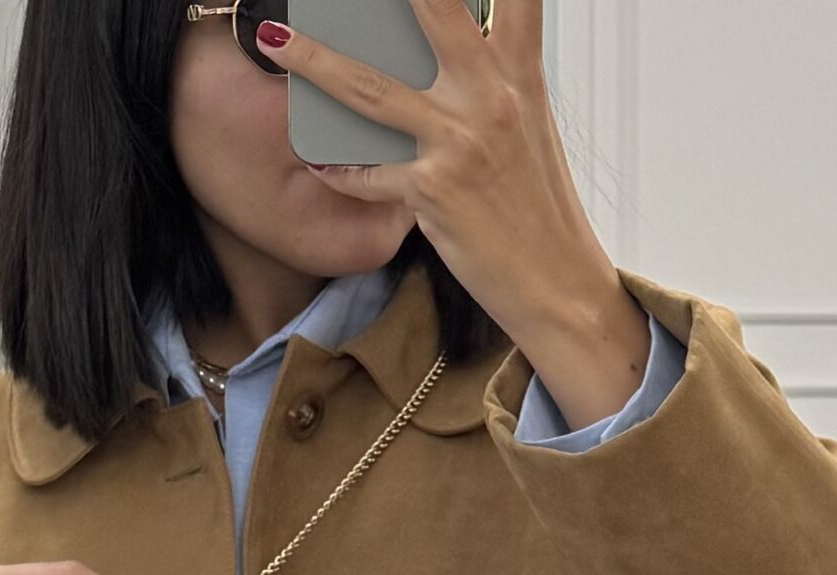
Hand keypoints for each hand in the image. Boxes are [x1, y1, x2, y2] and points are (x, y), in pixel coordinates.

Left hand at [254, 0, 650, 427]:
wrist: (558, 284)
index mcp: (520, 75)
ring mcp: (459, 140)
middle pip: (432, 10)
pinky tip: (320, 162)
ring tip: (278, 43)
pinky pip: (367, 172)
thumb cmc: (540, 210)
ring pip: (369, 89)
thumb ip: (493, 81)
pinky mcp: (433, 189)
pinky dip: (340, 170)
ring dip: (314, 62)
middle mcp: (491, 96)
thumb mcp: (530, 128)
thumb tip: (454, 55)